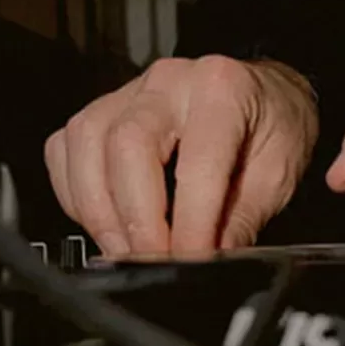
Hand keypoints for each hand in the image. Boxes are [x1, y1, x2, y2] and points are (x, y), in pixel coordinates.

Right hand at [44, 56, 317, 257]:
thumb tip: (209, 266)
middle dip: (136, 217)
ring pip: (86, 142)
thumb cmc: (272, 126)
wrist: (264, 94)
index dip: (190, 219)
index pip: (198, 159)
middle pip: (127, 143)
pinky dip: (76, 196)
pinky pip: (65, 149)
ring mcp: (129, 90)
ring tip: (128, 252)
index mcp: (223, 87)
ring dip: (99, 210)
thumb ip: (243, 218)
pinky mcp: (102, 109)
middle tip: (155, 262)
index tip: (191, 261)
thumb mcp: (279, 172)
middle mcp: (170, 79)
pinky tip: (105, 223)